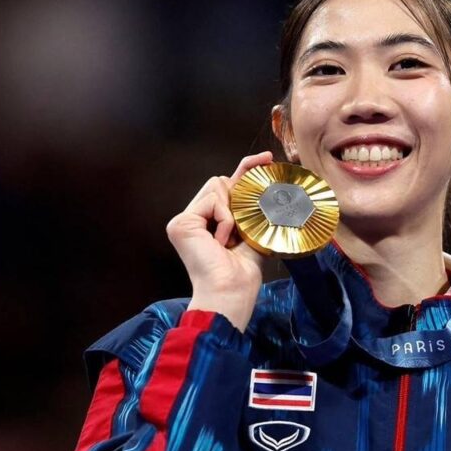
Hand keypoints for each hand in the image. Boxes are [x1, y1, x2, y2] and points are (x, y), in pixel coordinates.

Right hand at [166, 151, 273, 330]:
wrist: (231, 292)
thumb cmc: (242, 273)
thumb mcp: (253, 233)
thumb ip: (253, 211)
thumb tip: (269, 186)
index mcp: (207, 222)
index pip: (226, 186)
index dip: (246, 168)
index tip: (267, 159)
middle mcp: (192, 219)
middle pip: (220, 181)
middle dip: (240, 190)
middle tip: (246, 221)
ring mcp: (184, 221)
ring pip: (216, 185)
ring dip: (232, 212)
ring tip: (230, 240)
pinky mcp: (181, 224)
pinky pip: (213, 201)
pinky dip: (225, 219)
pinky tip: (222, 241)